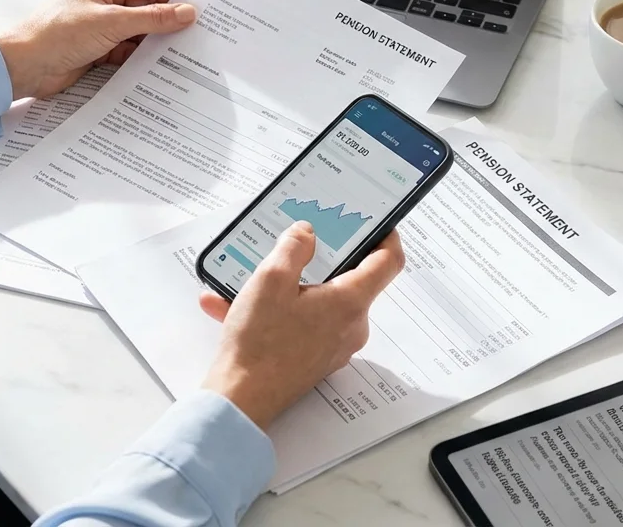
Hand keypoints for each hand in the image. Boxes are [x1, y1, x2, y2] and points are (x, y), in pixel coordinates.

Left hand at [0, 0, 196, 99]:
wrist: (24, 66)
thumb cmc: (56, 34)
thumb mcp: (112, 23)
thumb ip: (152, 18)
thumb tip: (185, 13)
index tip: (193, 12)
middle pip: (147, 5)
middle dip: (166, 20)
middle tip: (192, 35)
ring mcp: (102, 23)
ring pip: (139, 29)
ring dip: (155, 41)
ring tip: (179, 53)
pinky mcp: (99, 46)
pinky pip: (129, 48)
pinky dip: (141, 57)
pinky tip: (158, 66)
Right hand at [198, 222, 404, 429]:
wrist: (241, 400)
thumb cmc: (259, 343)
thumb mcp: (271, 280)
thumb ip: (293, 247)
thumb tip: (307, 233)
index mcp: (349, 302)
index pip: (388, 261)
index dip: (386, 235)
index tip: (376, 222)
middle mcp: (350, 326)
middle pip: (351, 280)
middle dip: (324, 259)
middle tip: (302, 242)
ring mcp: (335, 345)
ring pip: (320, 303)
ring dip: (289, 288)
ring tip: (251, 278)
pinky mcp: (315, 358)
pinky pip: (302, 324)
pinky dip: (276, 312)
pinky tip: (233, 307)